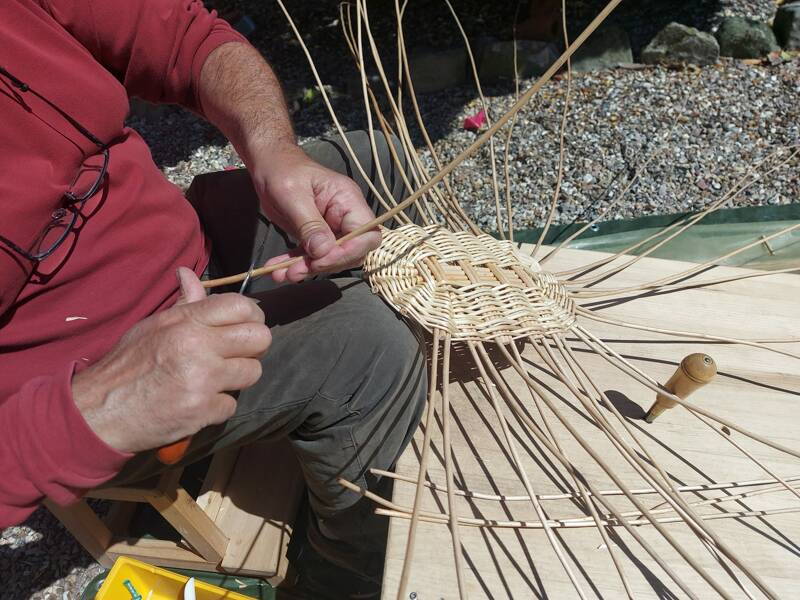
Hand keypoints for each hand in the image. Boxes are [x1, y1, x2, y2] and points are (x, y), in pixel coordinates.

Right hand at [72, 268, 270, 453]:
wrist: (99, 411)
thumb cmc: (127, 364)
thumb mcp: (153, 326)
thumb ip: (183, 304)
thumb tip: (189, 273)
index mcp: (186, 321)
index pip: (242, 306)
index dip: (251, 316)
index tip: (244, 326)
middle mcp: (198, 346)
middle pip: (260, 338)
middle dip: (254, 347)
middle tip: (237, 354)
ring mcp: (202, 380)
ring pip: (252, 372)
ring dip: (238, 378)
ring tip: (215, 379)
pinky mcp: (202, 410)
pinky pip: (232, 404)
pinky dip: (218, 406)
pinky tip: (198, 402)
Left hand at [250, 142, 380, 282]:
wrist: (268, 164)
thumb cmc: (283, 170)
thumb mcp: (293, 195)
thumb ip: (310, 224)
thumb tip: (323, 251)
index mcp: (348, 200)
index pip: (367, 234)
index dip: (350, 251)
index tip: (322, 259)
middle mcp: (345, 216)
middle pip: (350, 251)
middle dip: (324, 264)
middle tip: (295, 270)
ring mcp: (332, 228)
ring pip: (329, 258)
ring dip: (306, 269)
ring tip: (281, 274)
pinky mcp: (316, 236)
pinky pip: (312, 256)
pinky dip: (296, 264)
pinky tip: (277, 269)